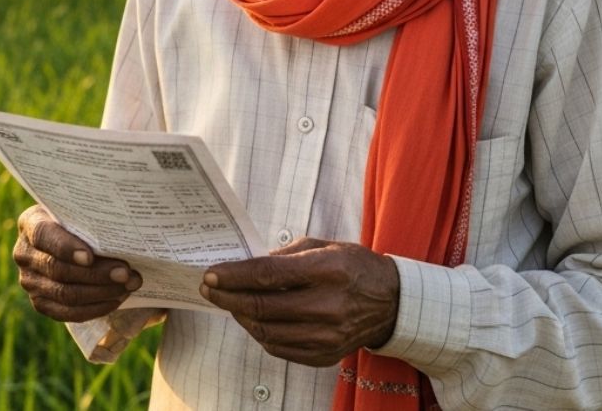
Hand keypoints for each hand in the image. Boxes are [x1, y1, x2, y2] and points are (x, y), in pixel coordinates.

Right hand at [12, 204, 141, 321]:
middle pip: (59, 270)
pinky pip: (67, 313)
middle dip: (96, 274)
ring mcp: (29, 281)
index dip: (66, 248)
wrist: (67, 239)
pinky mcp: (40, 303)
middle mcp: (24, 254)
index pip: (44, 236)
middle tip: (125, 273)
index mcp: (30, 224)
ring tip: (127, 286)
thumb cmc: (78, 221)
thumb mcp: (78, 213)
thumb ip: (90, 222)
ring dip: (101, 293)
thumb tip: (121, 240)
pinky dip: (94, 309)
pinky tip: (115, 300)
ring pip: (65, 294)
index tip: (90, 257)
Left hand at [198, 237, 398, 366]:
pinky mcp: (326, 355)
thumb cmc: (354, 267)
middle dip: (228, 298)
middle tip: (209, 289)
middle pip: (263, 307)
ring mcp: (328, 336)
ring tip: (229, 303)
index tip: (211, 274)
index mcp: (328, 270)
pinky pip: (279, 348)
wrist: (392, 303)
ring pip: (266, 332)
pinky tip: (252, 319)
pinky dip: (260, 334)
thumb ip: (284, 256)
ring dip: (240, 317)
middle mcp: (329, 306)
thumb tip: (245, 265)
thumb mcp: (323, 247)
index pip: (268, 275)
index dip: (234, 276)